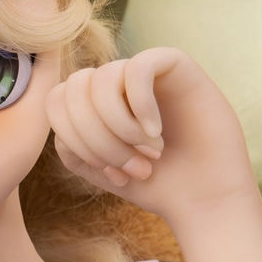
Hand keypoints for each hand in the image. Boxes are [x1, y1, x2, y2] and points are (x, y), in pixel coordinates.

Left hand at [46, 47, 256, 230]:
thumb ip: (71, 147)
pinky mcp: (176, 64)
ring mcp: (144, 71)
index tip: (110, 173)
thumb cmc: (156, 184)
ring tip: (149, 153)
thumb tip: (60, 123)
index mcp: (93, 103)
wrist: (205, 197)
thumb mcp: (100, 171)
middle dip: (95, 138)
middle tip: (131, 167)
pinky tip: (155, 132)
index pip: (56, 100)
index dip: (73, 139)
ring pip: (101, 79)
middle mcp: (116, 82)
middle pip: (73, 88)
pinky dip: (140, 104)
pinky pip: (139, 67)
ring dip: (119, 127)